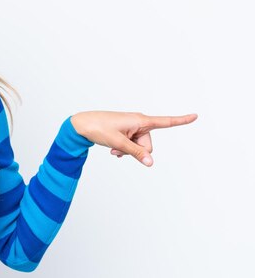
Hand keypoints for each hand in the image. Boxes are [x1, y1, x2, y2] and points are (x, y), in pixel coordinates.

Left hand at [70, 111, 197, 166]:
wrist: (81, 125)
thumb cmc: (99, 128)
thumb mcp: (118, 143)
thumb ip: (136, 153)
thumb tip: (151, 162)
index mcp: (140, 120)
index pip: (165, 121)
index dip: (181, 120)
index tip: (196, 115)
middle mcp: (138, 122)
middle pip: (148, 144)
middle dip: (137, 151)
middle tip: (118, 149)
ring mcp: (132, 126)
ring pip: (139, 146)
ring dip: (128, 151)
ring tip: (113, 148)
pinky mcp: (125, 131)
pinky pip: (132, 145)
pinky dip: (124, 149)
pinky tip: (113, 149)